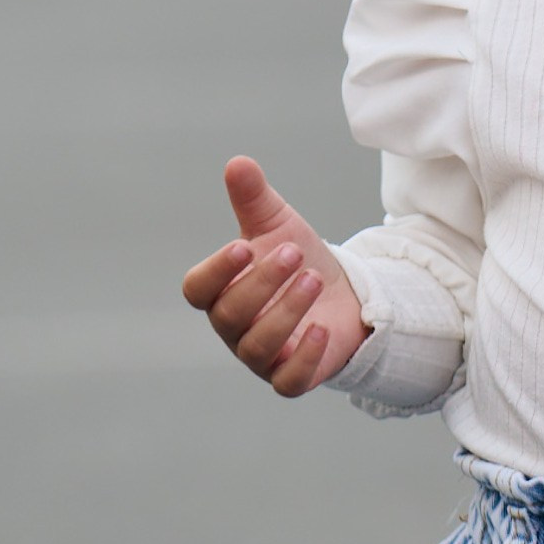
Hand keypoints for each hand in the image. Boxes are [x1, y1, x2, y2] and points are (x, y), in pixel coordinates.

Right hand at [181, 156, 371, 397]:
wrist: (345, 294)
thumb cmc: (299, 260)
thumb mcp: (279, 225)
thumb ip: (254, 198)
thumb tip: (238, 162)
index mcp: (221, 291)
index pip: (198, 289)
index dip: (216, 270)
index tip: (243, 246)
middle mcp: (234, 327)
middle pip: (230, 315)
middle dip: (262, 283)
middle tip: (294, 253)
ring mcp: (261, 356)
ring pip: (258, 346)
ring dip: (285, 312)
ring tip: (313, 279)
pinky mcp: (292, 375)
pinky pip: (287, 381)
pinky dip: (303, 358)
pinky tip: (322, 329)